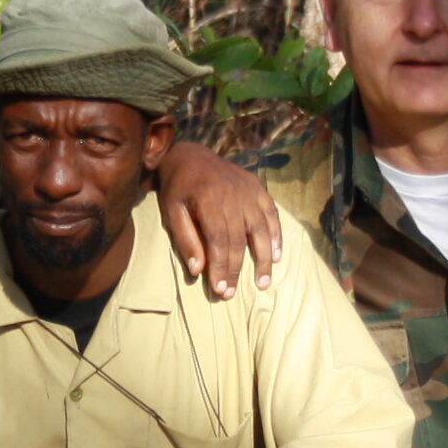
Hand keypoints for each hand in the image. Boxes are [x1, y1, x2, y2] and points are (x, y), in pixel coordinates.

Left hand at [157, 139, 282, 298]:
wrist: (189, 155)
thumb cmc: (178, 188)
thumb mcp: (171, 212)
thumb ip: (185, 240)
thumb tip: (198, 271)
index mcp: (208, 197)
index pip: (218, 239)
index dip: (221, 266)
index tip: (220, 289)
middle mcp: (232, 193)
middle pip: (239, 238)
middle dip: (236, 269)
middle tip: (231, 293)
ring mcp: (248, 189)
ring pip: (260, 228)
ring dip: (263, 258)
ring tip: (262, 283)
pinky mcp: (257, 187)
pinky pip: (271, 213)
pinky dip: (276, 235)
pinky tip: (276, 256)